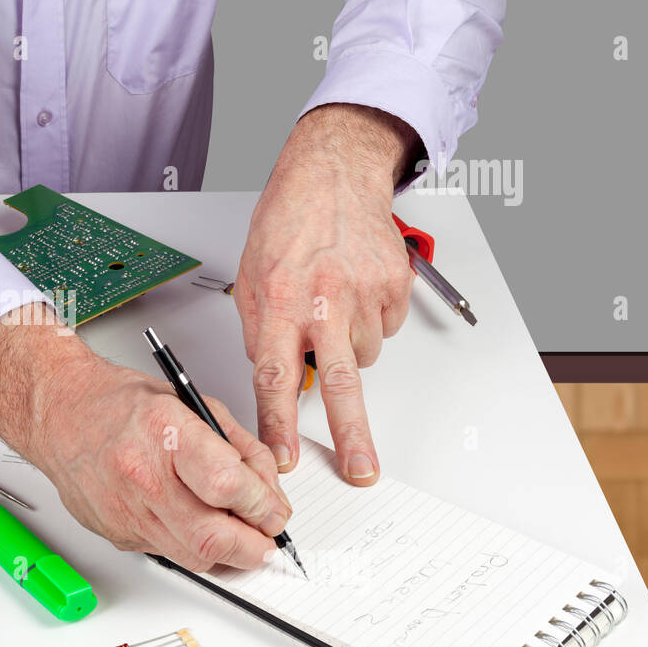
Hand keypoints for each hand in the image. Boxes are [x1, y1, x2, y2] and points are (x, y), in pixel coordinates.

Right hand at [0, 305, 289, 570]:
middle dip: (253, 546)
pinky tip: (191, 521)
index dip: (263, 506)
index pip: (228, 486)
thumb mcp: (194, 404)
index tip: (274, 510)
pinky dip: (190, 545)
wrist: (62, 414)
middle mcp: (142, 478)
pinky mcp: (116, 535)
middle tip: (266, 536)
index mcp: (167, 435)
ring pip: (194, 557)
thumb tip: (270, 491)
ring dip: (226, 552)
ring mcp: (126, 513)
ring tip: (233, 529)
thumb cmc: (122, 404)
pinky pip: (169, 554)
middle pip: (212, 538)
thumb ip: (240, 448)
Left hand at [236, 103, 420, 484]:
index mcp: (279, 301)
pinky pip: (385, 329)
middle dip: (351, 435)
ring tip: (332, 308)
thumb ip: (262, 331)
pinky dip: (370, 323)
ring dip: (347, 348)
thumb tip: (274, 377)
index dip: (278, 424)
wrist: (332, 175)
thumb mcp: (252, 277)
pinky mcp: (395, 286)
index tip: (283, 459)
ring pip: (362, 356)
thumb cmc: (287, 222)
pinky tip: (355, 293)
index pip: (275, 377)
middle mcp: (324, 300)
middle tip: (362, 470)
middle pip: (340, 383)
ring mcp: (365, 293)